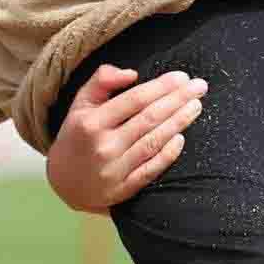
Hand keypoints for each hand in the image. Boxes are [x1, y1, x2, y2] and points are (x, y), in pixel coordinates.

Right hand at [44, 66, 205, 214]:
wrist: (63, 181)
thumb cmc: (77, 135)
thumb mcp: (80, 104)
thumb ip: (101, 81)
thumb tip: (132, 74)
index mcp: (91, 122)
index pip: (134, 99)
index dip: (161, 87)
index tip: (182, 76)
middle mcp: (104, 146)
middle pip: (149, 119)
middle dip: (178, 100)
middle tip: (199, 87)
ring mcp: (114, 170)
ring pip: (154, 142)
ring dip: (179, 122)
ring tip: (196, 106)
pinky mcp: (123, 189)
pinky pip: (151, 169)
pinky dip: (168, 153)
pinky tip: (181, 138)